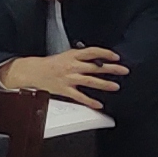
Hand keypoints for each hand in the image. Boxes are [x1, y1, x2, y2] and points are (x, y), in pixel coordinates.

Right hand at [5, 46, 127, 108]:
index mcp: (72, 55)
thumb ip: (81, 57)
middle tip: (123, 71)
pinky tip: (98, 104)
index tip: (116, 57)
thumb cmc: (50, 64)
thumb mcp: (66, 55)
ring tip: (115, 86)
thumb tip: (98, 60)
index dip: (105, 54)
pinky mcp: (64, 90)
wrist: (34, 71)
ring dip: (104, 84)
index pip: (92, 52)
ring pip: (90, 81)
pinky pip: (79, 96)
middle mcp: (72, 66)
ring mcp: (68, 78)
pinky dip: (90, 101)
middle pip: (95, 67)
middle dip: (111, 69)